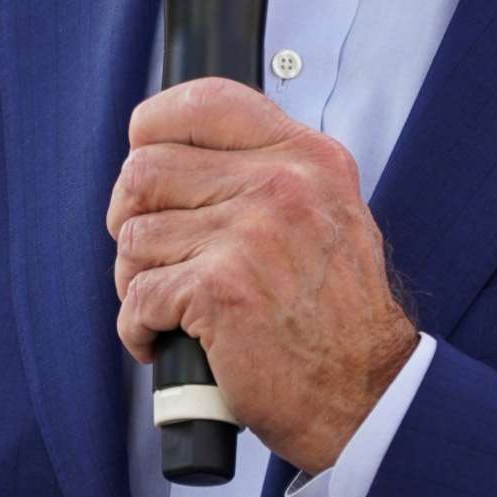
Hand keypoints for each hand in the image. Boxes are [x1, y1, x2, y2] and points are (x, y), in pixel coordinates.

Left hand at [106, 77, 418, 472]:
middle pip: (146, 170)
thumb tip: (178, 154)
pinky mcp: (220, 290)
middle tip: (148, 254)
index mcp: (306, 158)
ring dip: (135, 280)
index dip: (153, 126)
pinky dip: (138, 328)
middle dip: (130, 216)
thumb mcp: (327, 213)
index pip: (205, 102)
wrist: (366, 395)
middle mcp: (281, 185)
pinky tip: (162, 340)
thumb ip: (268, 173)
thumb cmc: (337, 316)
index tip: (141, 153)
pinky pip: (138, 297)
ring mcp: (249, 235)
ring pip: (134, 237)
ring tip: (167, 307)